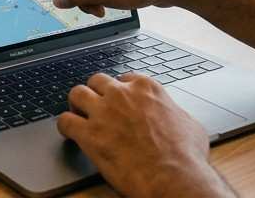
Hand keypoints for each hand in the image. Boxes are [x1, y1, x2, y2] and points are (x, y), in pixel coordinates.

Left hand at [60, 73, 232, 197]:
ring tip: (78, 115)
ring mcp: (103, 112)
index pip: (125, 77)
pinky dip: (65, 126)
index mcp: (146, 88)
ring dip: (76, 104)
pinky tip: (69, 134)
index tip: (118, 99)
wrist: (173, 177)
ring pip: (76, 93)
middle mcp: (122, 94)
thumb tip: (174, 117)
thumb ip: (173, 113)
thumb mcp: (189, 124)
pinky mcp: (89, 134)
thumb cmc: (185, 156)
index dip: (120, 90)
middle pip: (97, 80)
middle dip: (95, 92)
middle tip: (95, 105)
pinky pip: (65, 121)